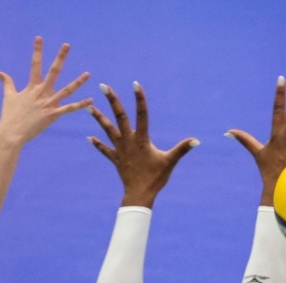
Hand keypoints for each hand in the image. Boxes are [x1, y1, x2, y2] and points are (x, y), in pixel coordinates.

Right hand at [0, 37, 91, 146]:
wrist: (11, 133)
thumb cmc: (10, 115)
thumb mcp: (8, 96)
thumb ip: (7, 83)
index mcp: (32, 87)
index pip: (35, 64)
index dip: (37, 51)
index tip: (39, 38)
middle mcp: (42, 92)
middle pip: (53, 71)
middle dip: (60, 58)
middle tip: (67, 45)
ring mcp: (49, 103)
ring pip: (67, 90)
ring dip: (78, 82)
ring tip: (88, 74)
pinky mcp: (53, 115)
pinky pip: (69, 109)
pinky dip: (81, 105)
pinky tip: (91, 100)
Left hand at [89, 83, 198, 207]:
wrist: (140, 194)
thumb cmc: (156, 178)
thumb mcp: (170, 162)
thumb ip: (182, 149)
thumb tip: (196, 140)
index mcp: (142, 139)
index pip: (141, 115)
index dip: (139, 99)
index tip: (135, 84)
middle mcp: (128, 141)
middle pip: (119, 117)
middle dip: (112, 101)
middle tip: (103, 86)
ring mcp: (120, 150)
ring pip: (108, 130)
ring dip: (98, 119)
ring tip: (89, 107)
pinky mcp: (116, 159)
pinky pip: (105, 150)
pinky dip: (97, 144)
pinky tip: (89, 137)